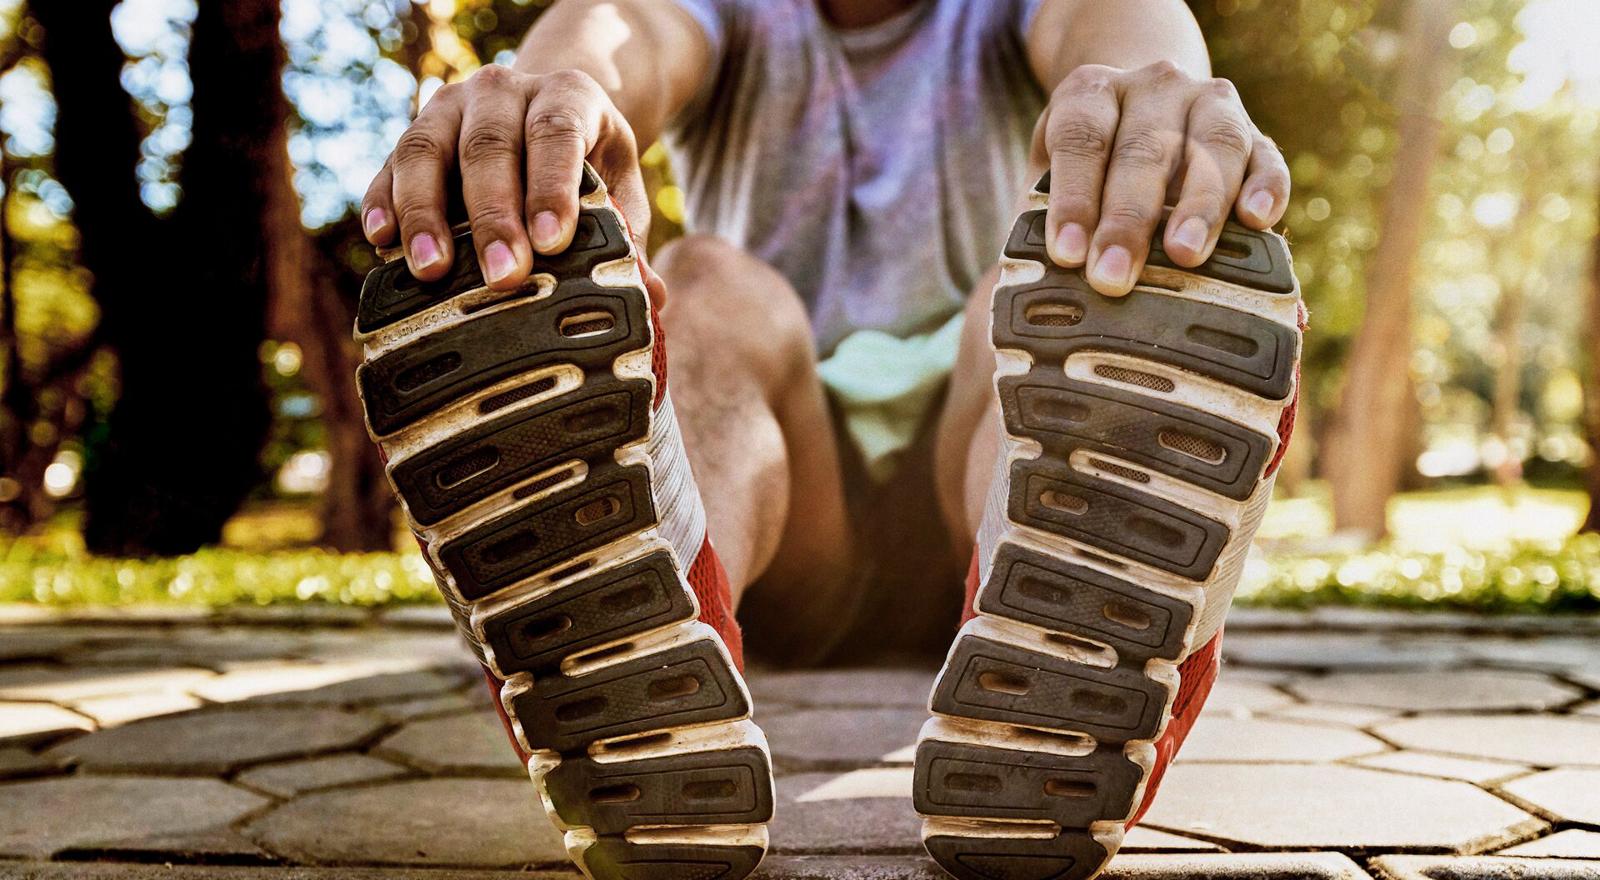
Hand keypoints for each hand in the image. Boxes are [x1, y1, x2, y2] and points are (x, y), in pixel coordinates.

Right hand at [361, 66, 661, 299]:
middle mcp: (502, 91)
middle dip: (493, 215)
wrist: (544, 116)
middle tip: (502, 275)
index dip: (552, 187)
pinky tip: (382, 242)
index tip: (553, 241)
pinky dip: (383, 202)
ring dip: (425, 213)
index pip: (557, 133)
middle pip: (489, 146)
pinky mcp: (412, 133)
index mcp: (566, 95)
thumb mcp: (619, 187)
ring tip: (431, 270)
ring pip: (426, 149)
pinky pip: (389, 164)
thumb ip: (630, 237)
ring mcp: (449, 107)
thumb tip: (652, 296)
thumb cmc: (587, 165)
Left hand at [1035, 61, 1289, 295]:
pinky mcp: (1254, 133)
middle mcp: (1153, 86)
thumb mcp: (1052, 178)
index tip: (1066, 253)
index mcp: (1092, 93)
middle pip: (1144, 148)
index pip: (1082, 138)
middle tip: (1113, 277)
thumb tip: (1043, 293)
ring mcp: (1208, 102)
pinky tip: (1259, 219)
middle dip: (1128, 219)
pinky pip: (1267, 156)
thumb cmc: (1085, 168)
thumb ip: (1047, 220)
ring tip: (1186, 255)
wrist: (1137, 114)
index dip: (1073, 197)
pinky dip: (1266, 186)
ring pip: (1212, 146)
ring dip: (1199, 205)